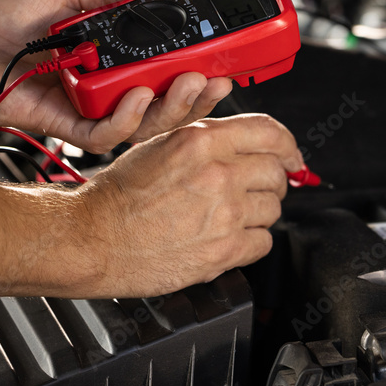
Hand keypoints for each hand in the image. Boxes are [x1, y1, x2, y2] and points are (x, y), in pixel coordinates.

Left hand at [0, 0, 235, 152]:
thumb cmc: (0, 15)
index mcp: (117, 54)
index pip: (170, 66)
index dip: (202, 66)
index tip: (229, 56)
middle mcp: (110, 84)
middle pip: (169, 102)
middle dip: (200, 95)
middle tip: (219, 79)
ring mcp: (92, 108)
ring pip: (147, 124)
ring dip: (174, 108)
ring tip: (188, 85)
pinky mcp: (67, 127)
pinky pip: (107, 134)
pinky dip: (128, 119)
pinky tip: (136, 96)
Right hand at [61, 114, 303, 297]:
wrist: (92, 238)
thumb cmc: (120, 195)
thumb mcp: (162, 144)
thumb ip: (209, 139)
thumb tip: (251, 143)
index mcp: (202, 140)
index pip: (271, 134)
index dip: (289, 146)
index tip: (292, 158)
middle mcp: (218, 173)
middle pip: (277, 173)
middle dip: (269, 182)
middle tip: (250, 192)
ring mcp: (225, 213)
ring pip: (273, 209)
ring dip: (258, 213)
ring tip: (227, 217)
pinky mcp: (225, 250)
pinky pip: (264, 242)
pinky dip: (251, 243)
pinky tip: (226, 239)